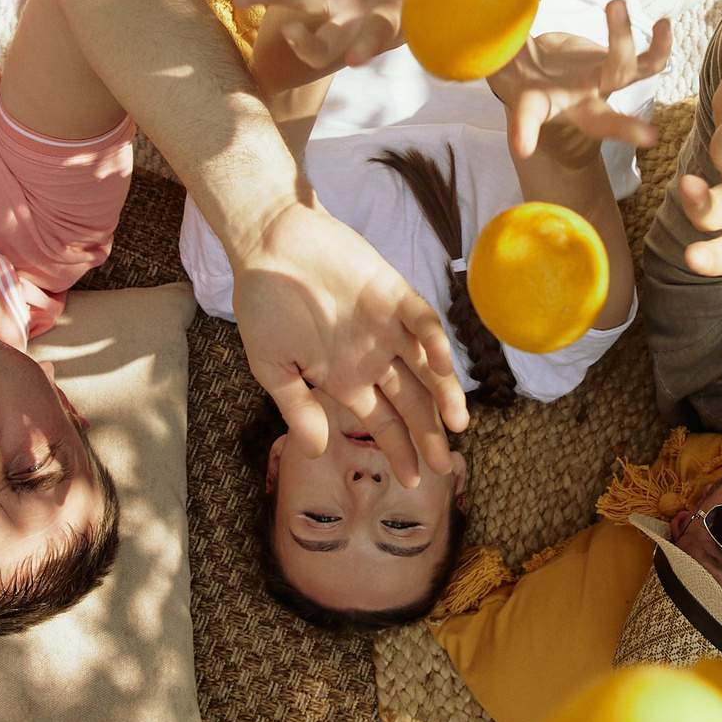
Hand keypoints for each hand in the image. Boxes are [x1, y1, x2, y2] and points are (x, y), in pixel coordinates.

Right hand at [228, 198, 469, 476]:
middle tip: (445, 467)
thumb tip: (317, 452)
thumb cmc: (264, 303)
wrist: (268, 242)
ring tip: (457, 424)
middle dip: (428, 435)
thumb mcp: (271, 365)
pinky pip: (422, 321)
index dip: (400, 450)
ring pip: (425, 366)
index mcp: (345, 379)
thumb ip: (296, 407)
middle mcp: (372, 357)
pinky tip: (443, 365)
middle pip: (411, 402)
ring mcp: (385, 326)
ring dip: (443, 393)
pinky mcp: (392, 293)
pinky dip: (434, 341)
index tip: (414, 479)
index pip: (383, 423)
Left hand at [231, 0, 410, 78]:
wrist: (401, 4)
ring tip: (237, 0)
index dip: (364, 49)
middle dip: (304, 43)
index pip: (370, 41)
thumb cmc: (416, 5)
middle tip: (285, 33)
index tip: (355, 61)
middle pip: (322, 40)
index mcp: (378, 29)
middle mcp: (347, 22)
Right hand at [487, 0, 670, 163]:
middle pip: (600, 120)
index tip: (521, 148)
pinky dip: (660, 45)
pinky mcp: (618, 66)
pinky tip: (665, 23)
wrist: (536, 72)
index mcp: (538, 104)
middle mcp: (575, 104)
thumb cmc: (510, 69)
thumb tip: (457, 29)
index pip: (527, 116)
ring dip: (625, 41)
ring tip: (615, 4)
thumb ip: (483, 49)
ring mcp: (601, 86)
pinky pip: (647, 60)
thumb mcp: (491, 61)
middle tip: (648, 137)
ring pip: (624, 72)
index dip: (524, 130)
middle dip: (623, 129)